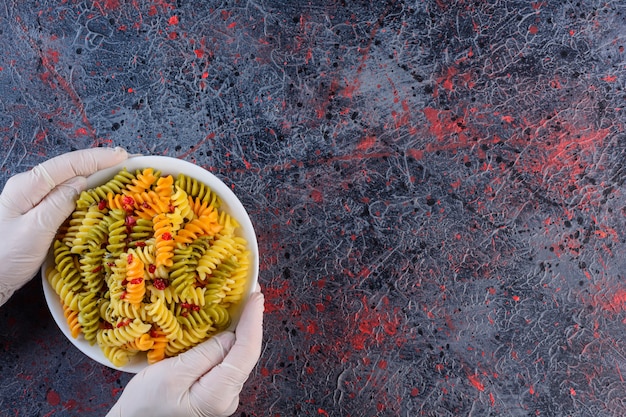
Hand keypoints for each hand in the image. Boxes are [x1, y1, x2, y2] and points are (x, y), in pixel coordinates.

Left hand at [0, 147, 128, 305]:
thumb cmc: (4, 257)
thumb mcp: (34, 230)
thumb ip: (59, 203)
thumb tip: (82, 182)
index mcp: (28, 185)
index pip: (69, 164)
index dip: (99, 158)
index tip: (124, 156)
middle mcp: (31, 188)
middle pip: (71, 167)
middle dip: (100, 163)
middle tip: (129, 164)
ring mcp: (34, 201)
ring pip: (70, 181)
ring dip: (96, 176)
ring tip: (121, 176)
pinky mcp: (39, 214)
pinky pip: (67, 196)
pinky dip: (87, 193)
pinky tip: (100, 196)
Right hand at [106, 291, 264, 416]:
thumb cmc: (144, 406)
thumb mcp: (171, 374)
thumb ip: (204, 354)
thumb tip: (230, 334)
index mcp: (219, 394)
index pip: (246, 352)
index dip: (253, 321)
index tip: (256, 295)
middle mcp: (227, 396)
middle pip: (244, 352)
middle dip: (248, 320)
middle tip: (248, 290)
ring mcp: (222, 394)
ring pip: (235, 355)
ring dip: (238, 328)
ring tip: (239, 300)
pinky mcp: (213, 389)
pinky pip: (225, 360)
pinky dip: (226, 339)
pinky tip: (224, 323)